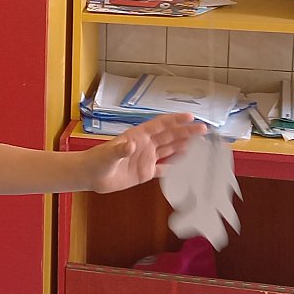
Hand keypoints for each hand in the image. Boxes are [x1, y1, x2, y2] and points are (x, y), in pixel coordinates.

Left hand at [83, 113, 206, 193]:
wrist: (91, 176)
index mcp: (138, 136)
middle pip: (170, 136)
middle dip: (186, 132)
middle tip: (203, 130)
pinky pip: (164, 169)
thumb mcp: (108, 154)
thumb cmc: (97, 161)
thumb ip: (120, 149)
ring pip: (169, 150)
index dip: (175, 120)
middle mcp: (145, 145)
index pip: (160, 125)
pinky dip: (175, 168)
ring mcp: (146, 158)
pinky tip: (186, 167)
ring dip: (184, 146)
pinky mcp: (145, 172)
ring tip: (200, 145)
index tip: (190, 117)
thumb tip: (130, 145)